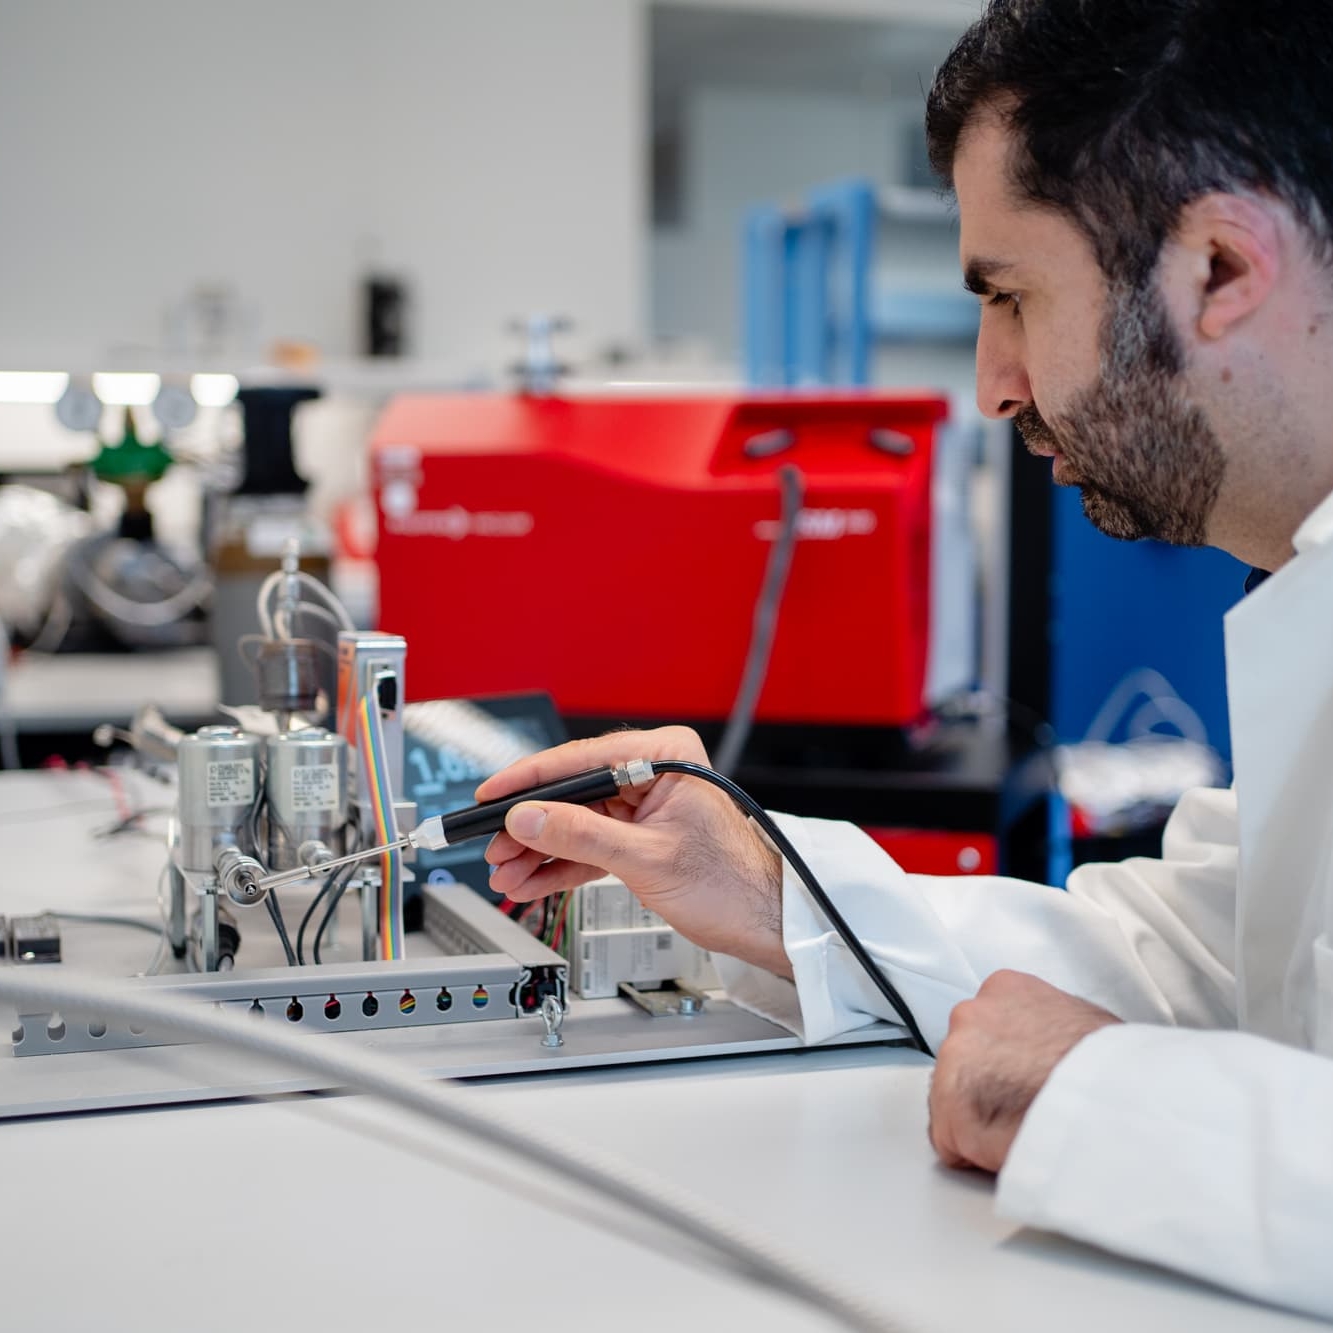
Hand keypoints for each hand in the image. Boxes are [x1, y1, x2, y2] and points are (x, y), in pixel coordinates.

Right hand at [478, 726, 789, 974]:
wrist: (760, 921)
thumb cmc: (731, 882)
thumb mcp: (646, 858)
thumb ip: (581, 835)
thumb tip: (529, 817)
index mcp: (665, 755)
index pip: (582, 759)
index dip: (531, 779)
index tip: (493, 795)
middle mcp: (652, 772)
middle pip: (571, 792)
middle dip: (530, 826)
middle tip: (494, 846)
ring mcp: (643, 805)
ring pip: (574, 822)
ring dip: (538, 851)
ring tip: (506, 872)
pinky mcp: (637, 836)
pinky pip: (587, 845)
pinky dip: (558, 865)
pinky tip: (529, 880)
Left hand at [928, 970, 1120, 1172]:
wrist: (1112, 1100)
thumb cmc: (1110, 1068)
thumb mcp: (1079, 1020)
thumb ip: (1045, 1027)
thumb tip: (1047, 1049)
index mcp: (1004, 990)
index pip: (984, 1029)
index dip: (1003, 1064)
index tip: (1020, 1079)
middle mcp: (970, 1016)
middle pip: (963, 1064)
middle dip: (987, 1088)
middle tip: (1024, 1107)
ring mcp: (953, 1060)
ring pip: (954, 1103)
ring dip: (982, 1122)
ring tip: (1027, 1127)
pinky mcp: (949, 1111)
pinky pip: (953, 1144)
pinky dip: (977, 1154)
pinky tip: (1013, 1147)